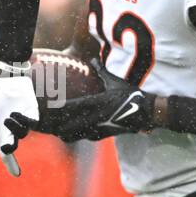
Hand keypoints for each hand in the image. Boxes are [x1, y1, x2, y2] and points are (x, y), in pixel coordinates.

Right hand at [0, 60, 37, 176]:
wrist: (8, 73)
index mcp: (1, 130)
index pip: (4, 152)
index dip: (10, 163)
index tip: (16, 174)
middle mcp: (12, 128)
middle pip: (13, 147)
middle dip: (10, 152)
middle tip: (4, 149)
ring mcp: (22, 120)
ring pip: (21, 134)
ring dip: (13, 128)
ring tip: (7, 117)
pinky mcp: (32, 112)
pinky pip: (30, 122)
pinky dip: (23, 121)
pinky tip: (15, 114)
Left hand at [38, 58, 153, 142]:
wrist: (146, 113)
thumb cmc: (131, 95)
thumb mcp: (116, 82)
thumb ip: (102, 72)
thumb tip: (93, 59)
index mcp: (98, 102)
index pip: (74, 106)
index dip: (60, 108)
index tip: (49, 107)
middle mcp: (97, 117)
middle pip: (71, 126)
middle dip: (58, 126)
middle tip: (48, 124)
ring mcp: (100, 128)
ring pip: (77, 135)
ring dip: (67, 133)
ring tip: (58, 131)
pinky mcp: (105, 135)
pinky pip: (88, 137)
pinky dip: (79, 135)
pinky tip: (74, 134)